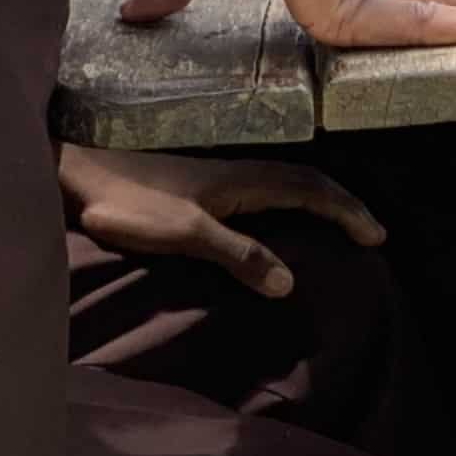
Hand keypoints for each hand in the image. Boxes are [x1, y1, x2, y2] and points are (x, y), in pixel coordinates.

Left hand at [58, 144, 385, 299]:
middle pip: (306, 182)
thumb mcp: (186, 234)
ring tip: (338, 225)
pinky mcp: (202, 188)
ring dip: (319, 202)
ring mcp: (220, 177)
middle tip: (370, 233)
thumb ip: (238, 254)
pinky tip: (280, 223)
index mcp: (243, 179)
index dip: (347, 211)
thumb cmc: (130, 204)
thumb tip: (289, 283)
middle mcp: (239, 172)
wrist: (80, 175)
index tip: (376, 237)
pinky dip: (291, 204)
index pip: (311, 190)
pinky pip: (266, 192)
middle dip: (343, 205)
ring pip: (287, 183)